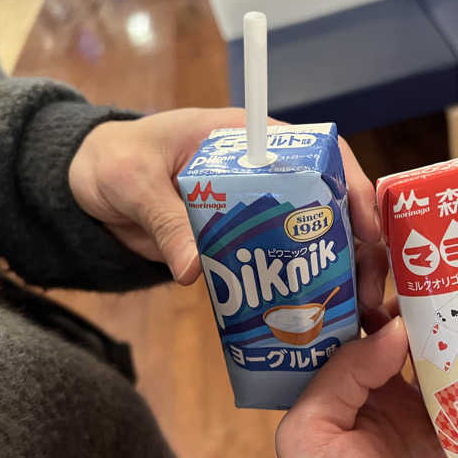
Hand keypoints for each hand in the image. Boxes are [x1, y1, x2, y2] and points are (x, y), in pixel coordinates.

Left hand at [69, 108, 385, 305]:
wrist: (88, 186)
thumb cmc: (113, 160)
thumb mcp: (134, 181)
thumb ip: (163, 218)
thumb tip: (192, 271)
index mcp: (250, 139)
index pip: (319, 153)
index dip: (351, 187)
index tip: (368, 229)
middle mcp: (265, 173)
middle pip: (329, 203)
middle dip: (357, 245)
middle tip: (368, 289)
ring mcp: (256, 210)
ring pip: (311, 239)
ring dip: (337, 273)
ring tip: (355, 312)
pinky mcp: (240, 243)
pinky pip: (276, 264)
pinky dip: (297, 289)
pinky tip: (314, 318)